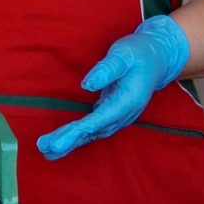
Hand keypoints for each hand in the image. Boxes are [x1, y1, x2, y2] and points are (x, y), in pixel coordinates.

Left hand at [37, 15, 190, 159]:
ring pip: (93, 133)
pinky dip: (78, 135)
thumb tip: (87, 84)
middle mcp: (124, 114)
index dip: (78, 132)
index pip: (99, 120)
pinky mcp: (112, 112)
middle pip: (94, 131)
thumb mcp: (123, 55)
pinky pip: (94, 127)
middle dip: (69, 141)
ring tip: (46, 149)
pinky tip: (62, 141)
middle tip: (46, 148)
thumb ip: (107, 69)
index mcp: (128, 101)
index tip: (58, 142)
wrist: (157, 57)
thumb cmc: (138, 53)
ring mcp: (119, 115)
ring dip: (71, 141)